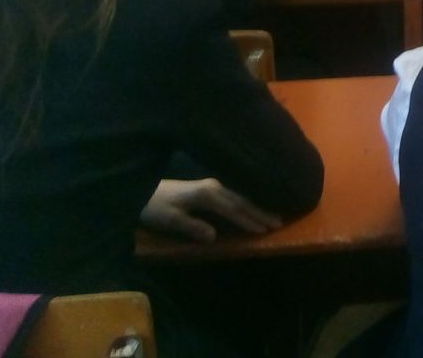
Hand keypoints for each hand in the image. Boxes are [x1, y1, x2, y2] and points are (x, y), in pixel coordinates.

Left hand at [139, 178, 281, 242]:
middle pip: (243, 201)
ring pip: (241, 196)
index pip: (234, 209)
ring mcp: (214, 185)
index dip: (250, 220)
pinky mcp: (210, 187)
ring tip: (274, 214)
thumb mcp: (169, 220)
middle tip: (280, 221)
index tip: (266, 230)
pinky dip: (248, 201)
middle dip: (261, 211)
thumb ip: (192, 227)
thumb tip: (214, 237)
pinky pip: (235, 195)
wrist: (142, 190)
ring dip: (258, 206)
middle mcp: (214, 187)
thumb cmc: (154, 207)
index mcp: (207, 195)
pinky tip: (255, 204)